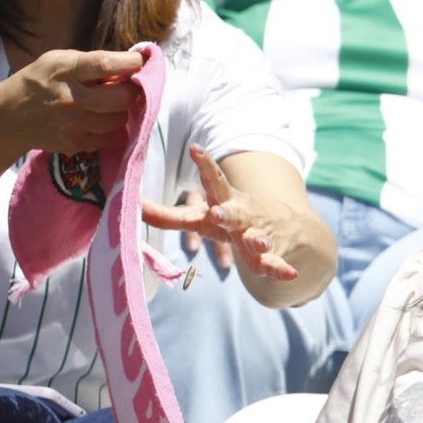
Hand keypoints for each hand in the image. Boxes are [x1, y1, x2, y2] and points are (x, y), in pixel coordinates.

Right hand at [0, 49, 144, 156]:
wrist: (9, 117)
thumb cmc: (39, 81)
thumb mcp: (57, 60)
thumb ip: (90, 63)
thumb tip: (129, 68)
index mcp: (65, 70)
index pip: (105, 64)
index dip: (130, 63)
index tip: (141, 62)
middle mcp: (70, 98)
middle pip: (121, 98)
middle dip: (129, 92)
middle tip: (124, 89)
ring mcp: (73, 124)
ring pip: (119, 119)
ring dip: (120, 111)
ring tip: (107, 105)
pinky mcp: (74, 144)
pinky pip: (109, 137)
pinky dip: (109, 128)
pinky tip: (97, 120)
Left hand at [141, 145, 299, 281]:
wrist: (287, 227)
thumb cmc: (232, 218)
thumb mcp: (202, 215)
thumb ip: (168, 215)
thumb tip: (131, 206)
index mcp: (222, 201)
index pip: (211, 180)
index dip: (204, 164)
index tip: (195, 147)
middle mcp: (240, 215)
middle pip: (232, 212)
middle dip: (225, 213)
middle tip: (215, 212)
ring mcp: (257, 233)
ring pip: (255, 237)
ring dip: (256, 240)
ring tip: (258, 242)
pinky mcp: (270, 254)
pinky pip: (274, 263)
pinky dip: (280, 269)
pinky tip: (290, 274)